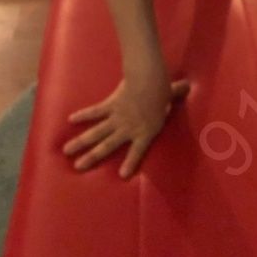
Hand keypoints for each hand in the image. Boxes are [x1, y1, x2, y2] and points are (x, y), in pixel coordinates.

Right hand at [62, 61, 189, 179]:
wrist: (148, 81)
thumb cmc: (161, 90)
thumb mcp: (170, 95)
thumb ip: (176, 94)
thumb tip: (188, 86)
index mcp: (145, 132)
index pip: (137, 151)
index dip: (131, 163)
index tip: (122, 175)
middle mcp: (127, 129)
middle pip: (107, 146)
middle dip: (92, 157)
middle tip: (77, 167)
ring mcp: (116, 118)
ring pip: (96, 133)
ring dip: (81, 142)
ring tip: (67, 151)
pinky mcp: (109, 105)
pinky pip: (95, 112)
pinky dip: (83, 115)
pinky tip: (71, 120)